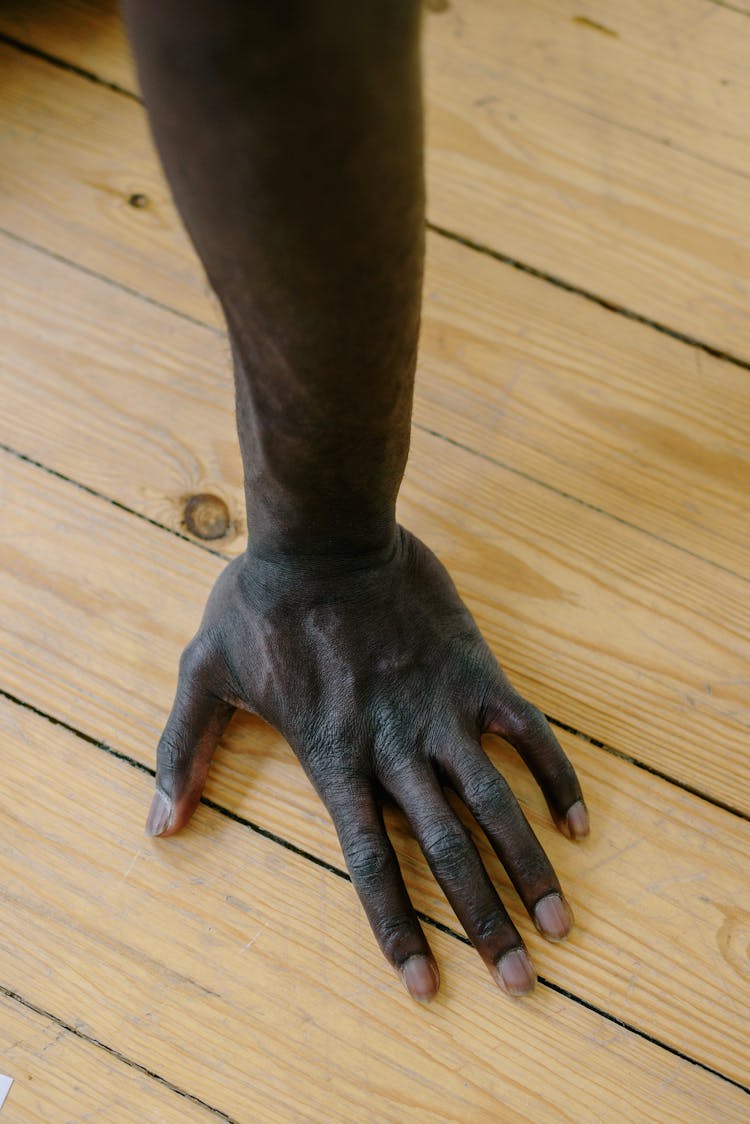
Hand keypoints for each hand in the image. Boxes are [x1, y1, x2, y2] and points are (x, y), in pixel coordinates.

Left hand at [146, 527, 588, 1000]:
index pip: (369, 865)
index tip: (429, 987)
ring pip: (495, 803)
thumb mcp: (205, 676)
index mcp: (334, 758)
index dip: (398, 930)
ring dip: (529, 866)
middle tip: (523, 981)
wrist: (324, 532)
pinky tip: (577, 823)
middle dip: (485, 922)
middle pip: (445, 851)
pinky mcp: (473, 673)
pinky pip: (526, 732)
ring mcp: (440, 710)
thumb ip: (185, 752)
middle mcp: (393, 747)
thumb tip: (159, 827)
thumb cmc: (260, 604)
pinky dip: (554, 776)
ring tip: (561, 923)